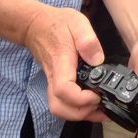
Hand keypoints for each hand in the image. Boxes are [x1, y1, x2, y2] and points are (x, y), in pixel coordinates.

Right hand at [23, 5, 105, 122]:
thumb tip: (97, 59)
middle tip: (102, 106)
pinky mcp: (55, 83)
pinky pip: (62, 103)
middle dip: (81, 113)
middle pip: (59, 108)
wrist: (36, 25)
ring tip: (100, 108)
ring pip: (59, 109)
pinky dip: (76, 108)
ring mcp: (52, 82)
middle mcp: (54, 77)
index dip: (80, 99)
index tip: (97, 94)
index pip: (63, 90)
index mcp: (61, 62)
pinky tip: (91, 103)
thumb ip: (88, 39)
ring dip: (79, 114)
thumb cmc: (57, 23)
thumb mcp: (77, 22)